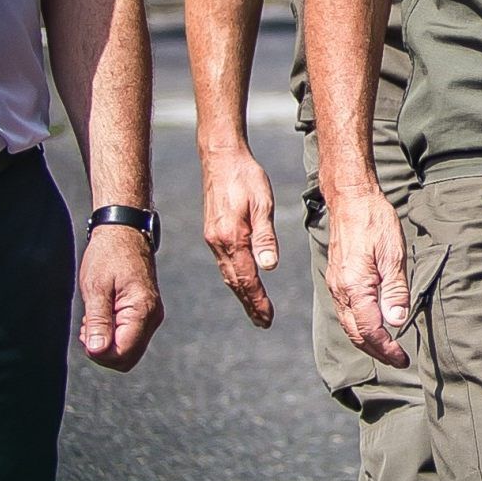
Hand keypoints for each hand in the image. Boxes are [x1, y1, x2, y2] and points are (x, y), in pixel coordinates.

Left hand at [78, 224, 162, 370]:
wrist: (124, 233)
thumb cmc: (109, 256)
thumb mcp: (96, 288)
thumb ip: (98, 321)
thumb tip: (97, 350)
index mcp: (142, 310)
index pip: (123, 352)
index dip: (100, 352)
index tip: (86, 332)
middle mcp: (152, 317)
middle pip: (127, 357)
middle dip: (103, 351)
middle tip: (88, 327)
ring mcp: (151, 315)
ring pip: (128, 350)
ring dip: (106, 342)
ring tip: (93, 319)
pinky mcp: (145, 313)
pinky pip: (129, 337)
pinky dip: (112, 334)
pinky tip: (101, 316)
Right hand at [198, 139, 280, 327]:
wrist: (221, 158)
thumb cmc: (246, 178)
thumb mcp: (262, 204)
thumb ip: (265, 237)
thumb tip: (269, 267)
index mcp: (231, 238)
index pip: (246, 278)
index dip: (257, 300)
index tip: (267, 318)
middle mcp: (218, 242)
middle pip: (235, 281)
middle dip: (250, 303)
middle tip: (263, 322)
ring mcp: (213, 238)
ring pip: (228, 274)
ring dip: (242, 293)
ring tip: (256, 309)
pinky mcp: (213, 233)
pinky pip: (224, 263)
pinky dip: (235, 277)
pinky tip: (243, 283)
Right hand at [325, 182, 411, 367]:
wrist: (350, 200)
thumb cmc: (375, 222)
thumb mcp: (393, 254)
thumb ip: (395, 290)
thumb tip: (397, 322)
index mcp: (354, 286)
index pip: (370, 329)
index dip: (387, 348)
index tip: (403, 358)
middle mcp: (340, 290)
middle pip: (356, 333)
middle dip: (377, 351)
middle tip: (398, 360)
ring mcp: (336, 286)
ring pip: (349, 324)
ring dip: (367, 341)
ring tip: (388, 350)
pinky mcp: (337, 280)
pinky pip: (346, 312)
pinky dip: (359, 326)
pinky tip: (373, 327)